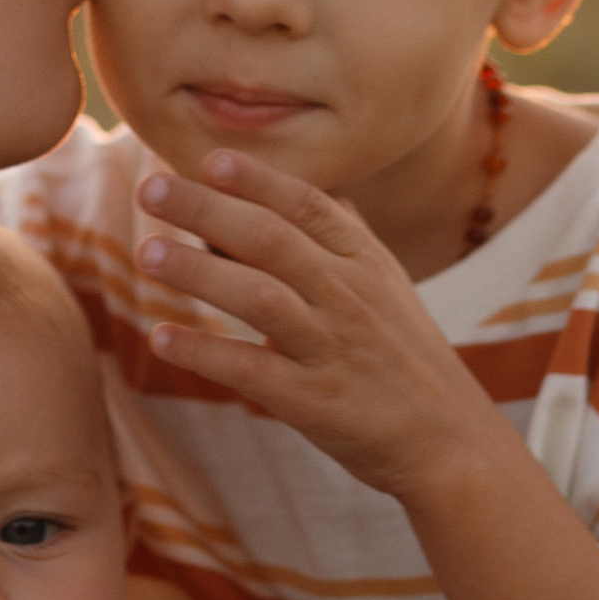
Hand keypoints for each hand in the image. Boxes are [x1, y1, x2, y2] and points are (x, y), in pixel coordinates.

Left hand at [137, 149, 510, 500]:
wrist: (451, 441)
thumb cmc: (409, 358)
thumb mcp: (391, 286)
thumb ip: (350, 237)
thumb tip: (317, 189)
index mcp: (365, 262)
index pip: (307, 206)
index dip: (257, 179)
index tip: (209, 158)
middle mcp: (349, 296)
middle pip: (271, 239)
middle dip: (208, 210)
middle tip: (152, 190)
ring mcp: (332, 347)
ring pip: (259, 296)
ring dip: (199, 273)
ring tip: (147, 254)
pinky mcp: (315, 402)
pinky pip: (252, 370)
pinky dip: (206, 351)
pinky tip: (162, 337)